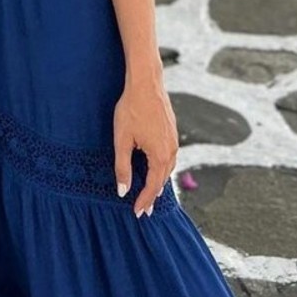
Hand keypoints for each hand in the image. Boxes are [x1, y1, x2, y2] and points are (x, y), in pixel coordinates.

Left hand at [113, 76, 177, 219]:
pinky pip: (170, 157)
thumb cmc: (131, 109)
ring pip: (168, 168)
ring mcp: (174, 140)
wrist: (146, 83)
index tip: (138, 214)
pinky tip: (156, 168)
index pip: (153, 186)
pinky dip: (162, 168)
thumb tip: (123, 191)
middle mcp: (172, 150)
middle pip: (163, 180)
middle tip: (145, 210)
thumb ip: (122, 167)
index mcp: (160, 155)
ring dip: (159, 182)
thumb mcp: (122, 140)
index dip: (144, 201)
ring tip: (150, 193)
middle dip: (153, 195)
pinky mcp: (172, 132)